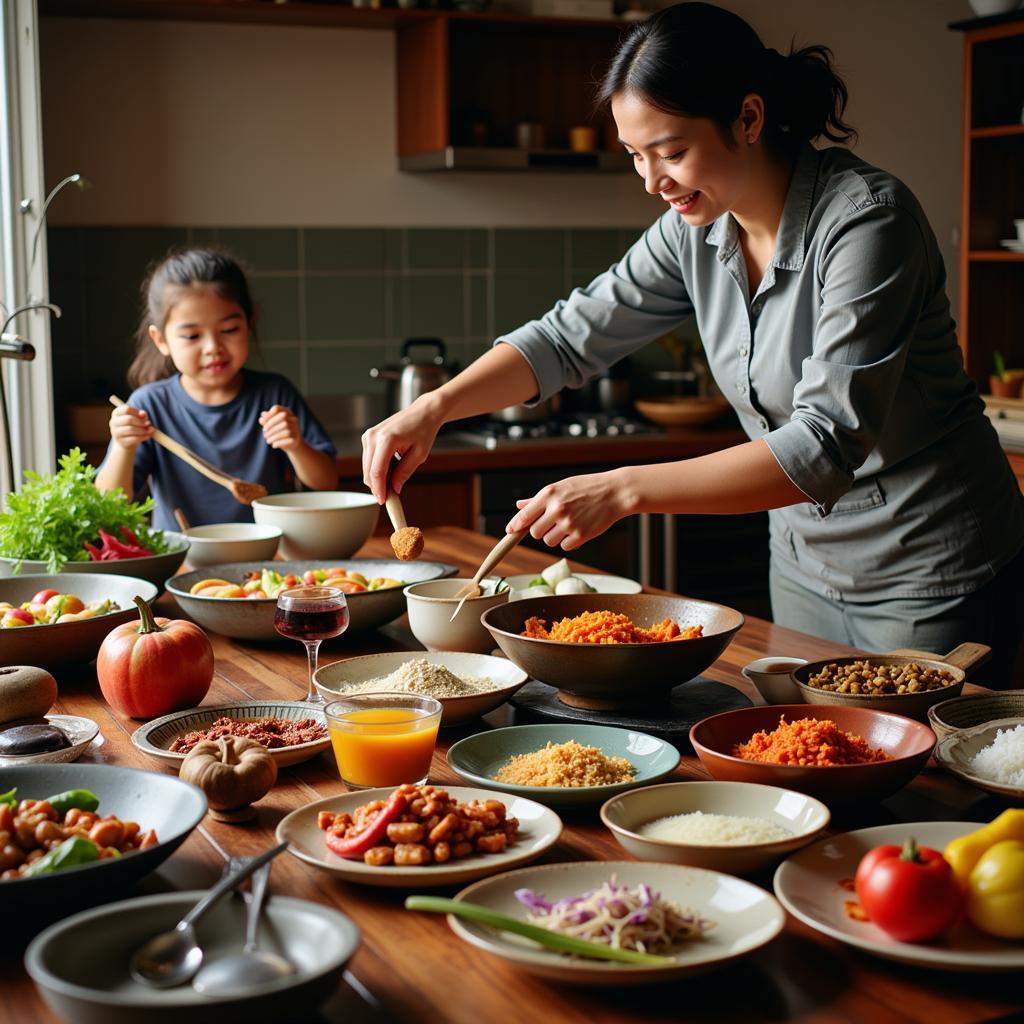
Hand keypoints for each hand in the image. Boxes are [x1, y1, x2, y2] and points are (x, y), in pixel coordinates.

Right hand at [109, 405, 152, 450]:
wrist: (127, 441)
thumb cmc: (133, 426)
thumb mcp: (137, 418)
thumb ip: (141, 415)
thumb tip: (143, 413)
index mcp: (116, 413)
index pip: (126, 409)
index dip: (137, 412)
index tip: (144, 416)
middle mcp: (113, 422)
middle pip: (129, 419)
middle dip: (141, 422)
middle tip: (148, 424)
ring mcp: (116, 433)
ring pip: (131, 429)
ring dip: (143, 430)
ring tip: (149, 430)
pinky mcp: (121, 442)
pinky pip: (134, 438)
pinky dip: (143, 437)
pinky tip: (148, 436)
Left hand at [259, 405, 301, 450]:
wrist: (292, 443)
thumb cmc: (279, 431)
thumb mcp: (272, 425)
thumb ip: (266, 420)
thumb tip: (262, 417)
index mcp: (286, 412)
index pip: (277, 408)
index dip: (269, 414)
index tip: (262, 421)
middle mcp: (293, 419)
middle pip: (282, 418)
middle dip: (270, 425)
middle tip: (264, 433)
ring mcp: (296, 428)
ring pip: (285, 430)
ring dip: (274, 436)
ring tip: (268, 440)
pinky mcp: (296, 438)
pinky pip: (288, 440)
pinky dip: (279, 443)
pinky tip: (273, 445)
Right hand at [362, 395, 444, 502]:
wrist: (423, 412)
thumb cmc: (423, 430)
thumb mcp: (419, 455)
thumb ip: (404, 473)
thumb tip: (394, 489)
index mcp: (386, 440)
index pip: (377, 471)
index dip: (379, 489)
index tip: (383, 501)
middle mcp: (373, 436)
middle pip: (369, 471)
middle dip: (377, 486)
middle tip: (390, 497)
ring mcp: (368, 436)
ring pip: (367, 467)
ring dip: (378, 478)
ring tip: (395, 478)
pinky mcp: (368, 437)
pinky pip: (369, 460)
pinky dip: (377, 468)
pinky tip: (391, 468)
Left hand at [506, 469, 631, 549]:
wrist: (615, 492)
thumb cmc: (588, 488)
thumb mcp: (561, 487)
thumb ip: (539, 499)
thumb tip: (520, 506)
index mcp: (549, 494)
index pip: (525, 515)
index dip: (515, 525)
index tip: (510, 532)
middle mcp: (557, 509)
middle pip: (535, 533)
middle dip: (541, 531)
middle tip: (553, 523)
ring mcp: (568, 523)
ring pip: (549, 541)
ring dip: (555, 537)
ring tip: (569, 524)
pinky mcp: (580, 535)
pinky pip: (565, 546)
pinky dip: (569, 542)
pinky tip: (578, 529)